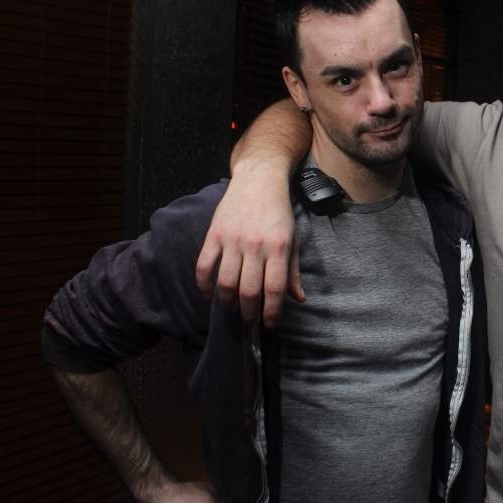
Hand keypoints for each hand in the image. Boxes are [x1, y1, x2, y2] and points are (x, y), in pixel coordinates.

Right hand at [196, 160, 302, 327]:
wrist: (259, 179)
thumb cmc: (279, 211)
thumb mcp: (294, 239)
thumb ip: (293, 271)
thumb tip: (298, 299)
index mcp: (279, 247)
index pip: (274, 288)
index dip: (271, 311)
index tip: (269, 324)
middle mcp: (255, 245)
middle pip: (248, 290)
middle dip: (249, 313)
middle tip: (249, 321)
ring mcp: (233, 239)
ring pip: (226, 282)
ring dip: (227, 302)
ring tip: (232, 309)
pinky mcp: (215, 234)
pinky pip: (204, 265)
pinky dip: (204, 284)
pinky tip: (208, 294)